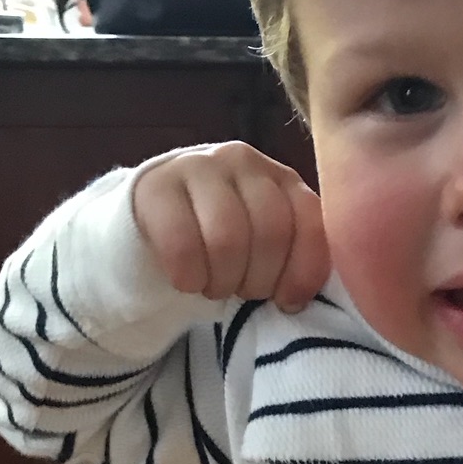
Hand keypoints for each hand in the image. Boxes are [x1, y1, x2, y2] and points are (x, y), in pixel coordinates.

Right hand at [132, 142, 329, 312]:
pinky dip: (189, 278)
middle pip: (270, 231)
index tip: (287, 302)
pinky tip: (187, 281)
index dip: (302, 272)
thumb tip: (298, 298)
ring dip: (223, 281)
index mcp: (282, 177)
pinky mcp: (156, 187)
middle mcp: (243, 161)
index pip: (310, 222)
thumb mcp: (265, 244)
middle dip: (259, 280)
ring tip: (215, 286)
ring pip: (228, 239)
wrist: (153, 221)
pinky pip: (183, 246)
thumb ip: (293, 256)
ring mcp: (198, 167)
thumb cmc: (221, 242)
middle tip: (242, 291)